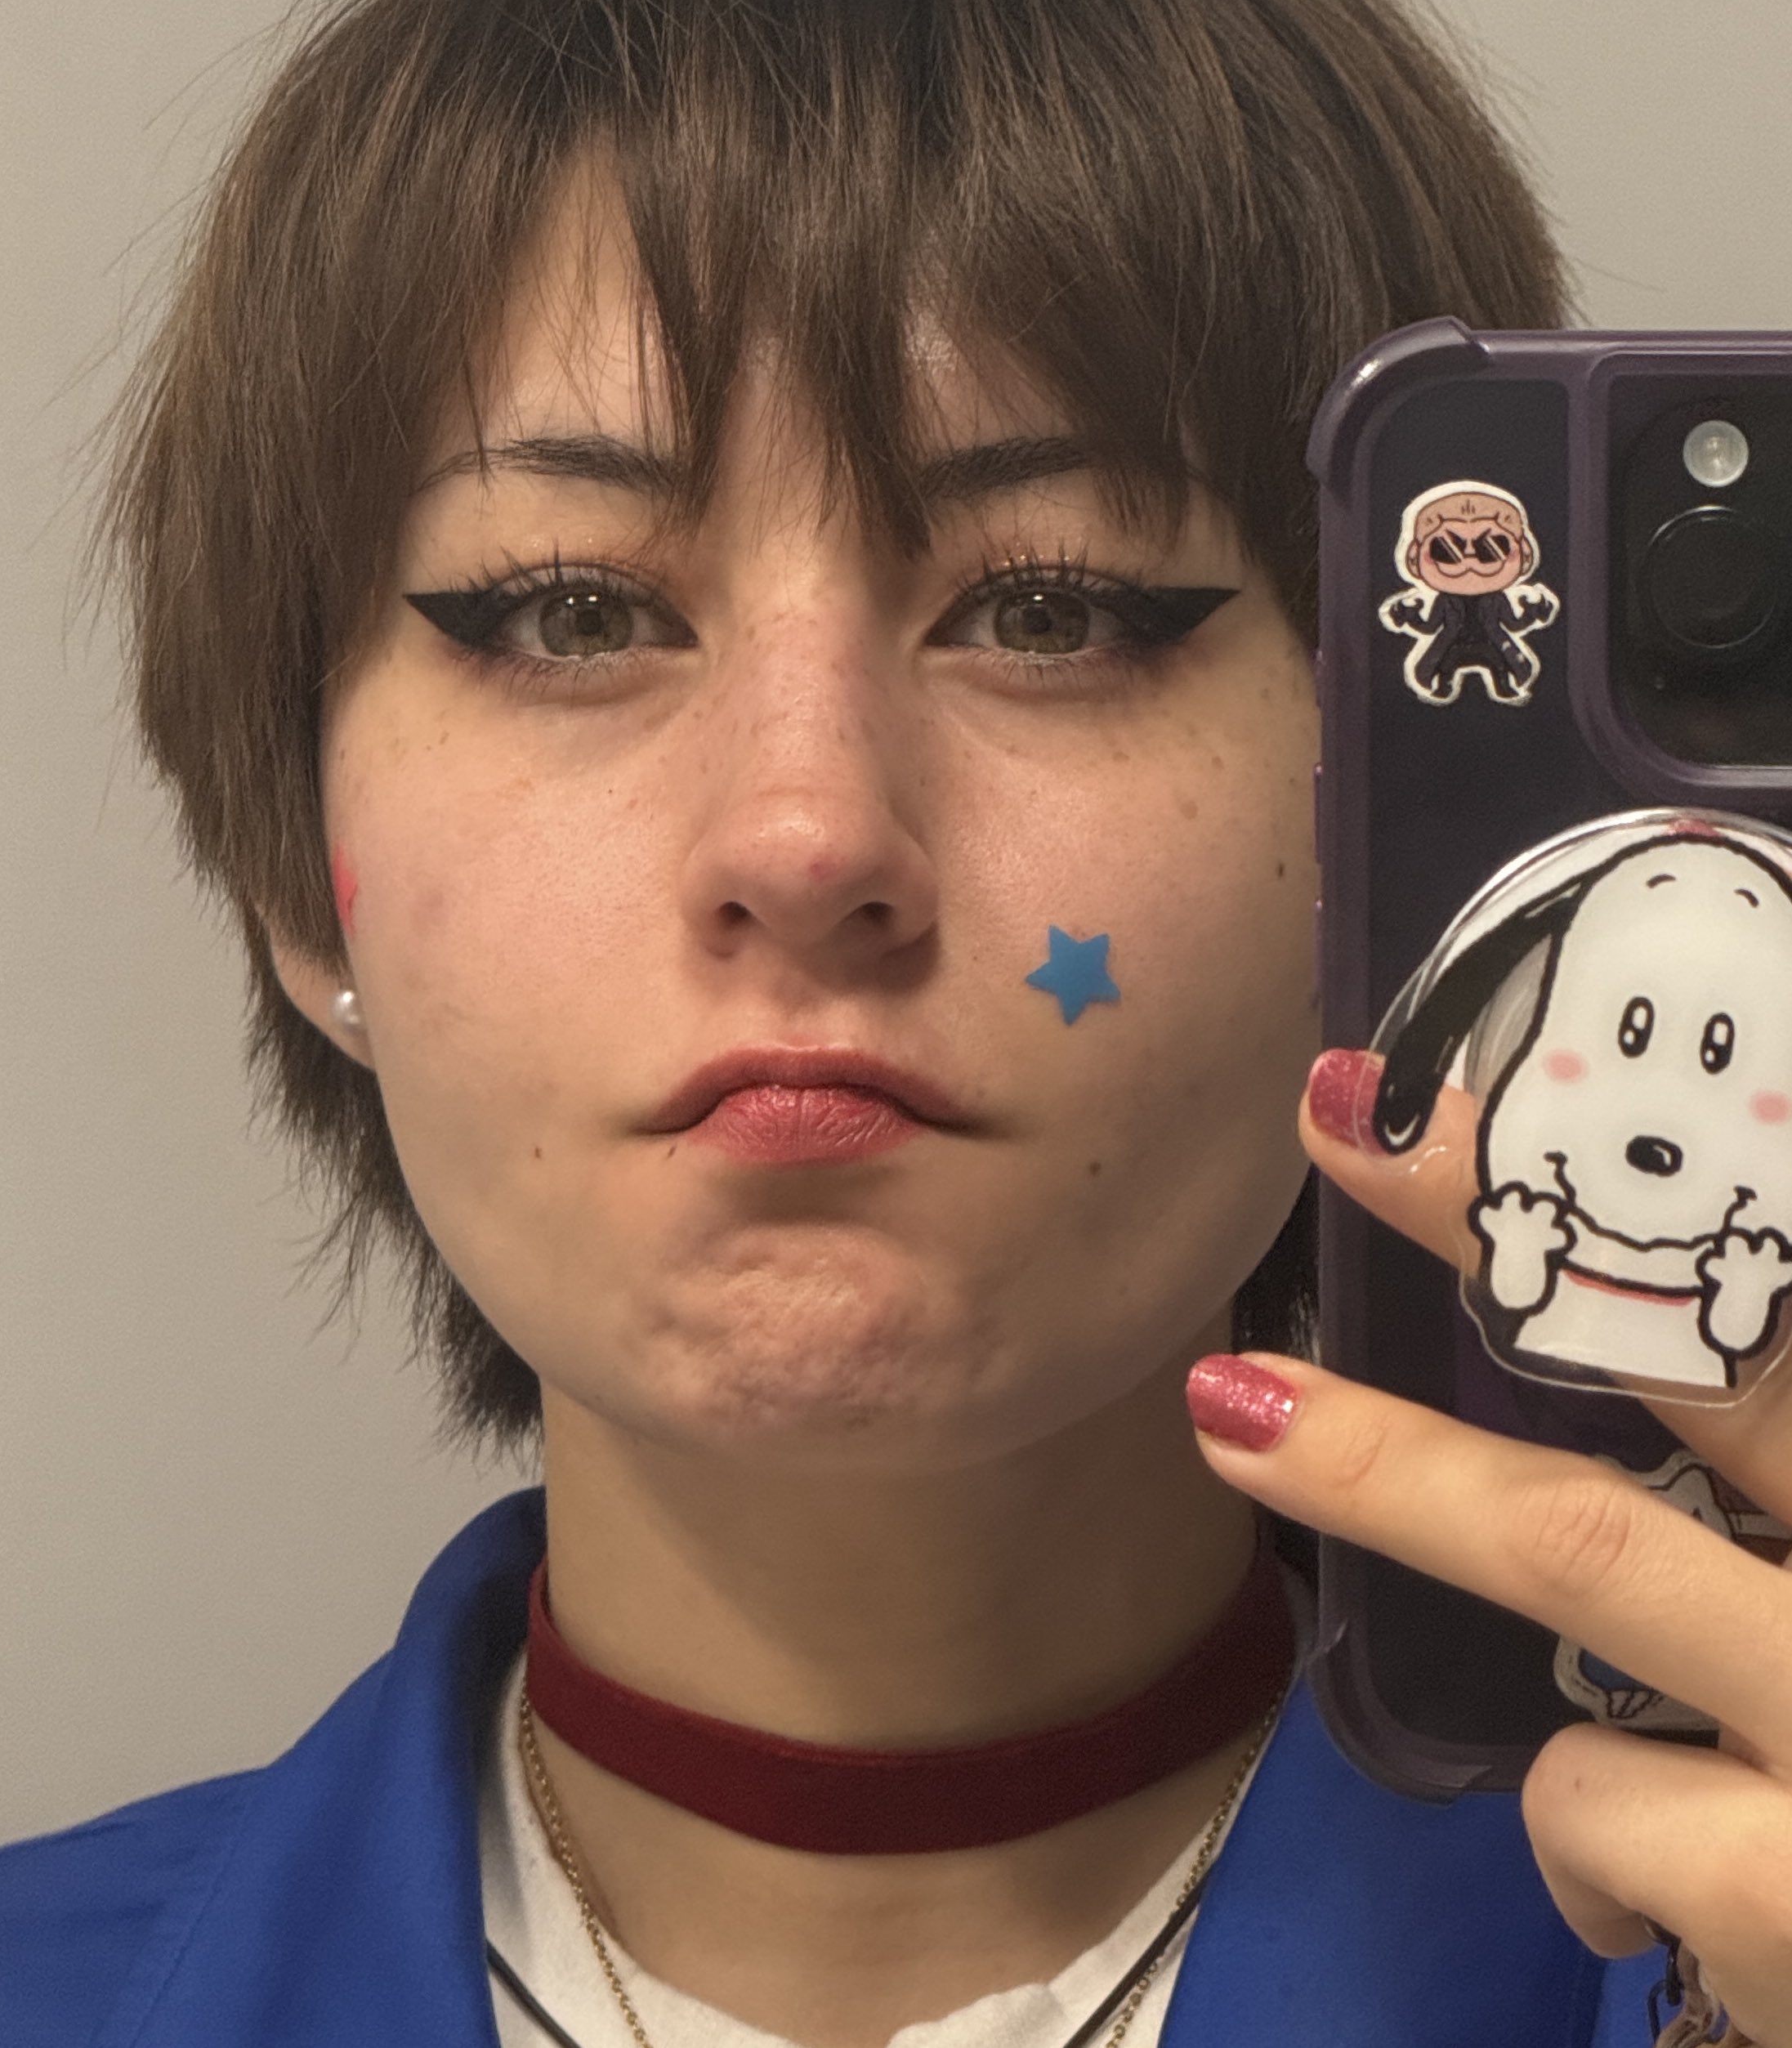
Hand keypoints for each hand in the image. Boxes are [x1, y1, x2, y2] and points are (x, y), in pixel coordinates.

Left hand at [1188, 1054, 1791, 2045]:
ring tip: (1238, 1411)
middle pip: (1711, 1348)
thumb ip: (1755, 1460)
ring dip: (1394, 1466)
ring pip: (1584, 1542)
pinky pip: (1587, 1806)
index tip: (1523, 1071)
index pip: (1784, 1308)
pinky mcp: (1788, 1903)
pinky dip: (1588, 1835)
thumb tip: (1692, 1332)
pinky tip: (1673, 1898)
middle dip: (1508, 1218)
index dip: (1707, 1165)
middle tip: (1337, 1111)